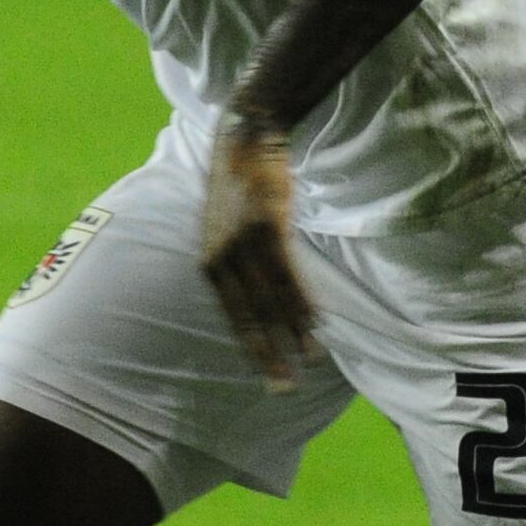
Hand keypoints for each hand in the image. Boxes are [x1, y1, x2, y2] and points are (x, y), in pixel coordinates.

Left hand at [198, 115, 318, 389]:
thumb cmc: (238, 184)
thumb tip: (253, 295)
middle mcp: (222, 258)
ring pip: (273, 300)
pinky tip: (316, 321)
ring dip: (295, 333)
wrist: (244, 136)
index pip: (232, 318)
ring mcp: (245, 242)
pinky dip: (303, 300)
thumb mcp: (223, 228)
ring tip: (312, 359)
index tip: (266, 378)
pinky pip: (288, 273)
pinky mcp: (268, 225)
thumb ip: (233, 262)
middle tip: (285, 389)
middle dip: (269, 356)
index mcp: (209, 263)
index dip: (251, 350)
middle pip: (250, 318)